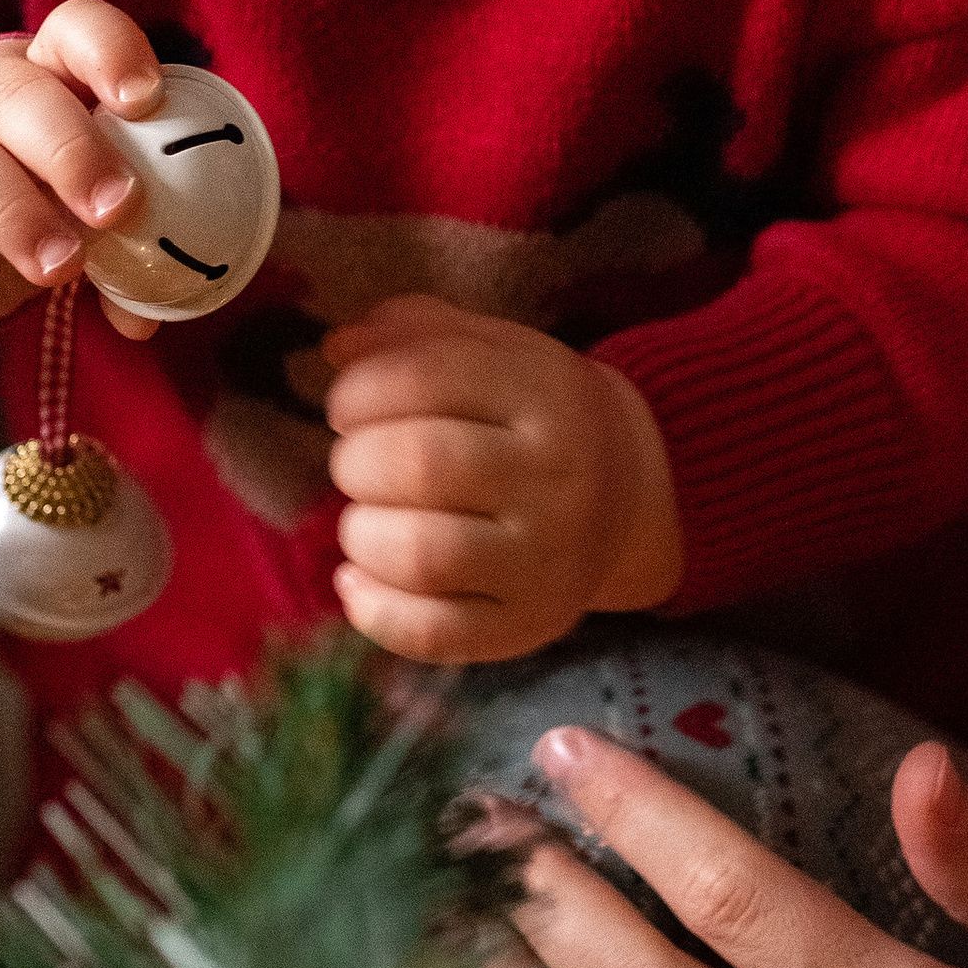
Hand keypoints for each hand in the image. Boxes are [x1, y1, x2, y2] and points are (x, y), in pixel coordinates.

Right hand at [0, 0, 164, 343]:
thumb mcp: (89, 224)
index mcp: (50, 77)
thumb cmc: (36, 208)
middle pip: (23, 96)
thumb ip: (128, 255)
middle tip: (118, 209)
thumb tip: (149, 311)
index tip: (144, 100)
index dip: (113, 54)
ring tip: (58, 263)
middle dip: (73, 148)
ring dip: (10, 206)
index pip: (78, 33)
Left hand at [320, 293, 683, 662]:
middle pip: (421, 465)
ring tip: (364, 520)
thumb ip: (414, 333)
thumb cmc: (531, 414)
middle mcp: (555, 477)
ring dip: (362, 535)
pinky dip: (374, 610)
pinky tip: (357, 581)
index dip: (359, 390)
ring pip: (422, 555)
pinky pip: (434, 634)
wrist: (630, 491)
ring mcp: (546, 559)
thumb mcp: (495, 350)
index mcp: (545, 393)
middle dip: (355, 462)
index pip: (428, 378)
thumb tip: (336, 349)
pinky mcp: (529, 624)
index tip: (347, 406)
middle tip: (356, 463)